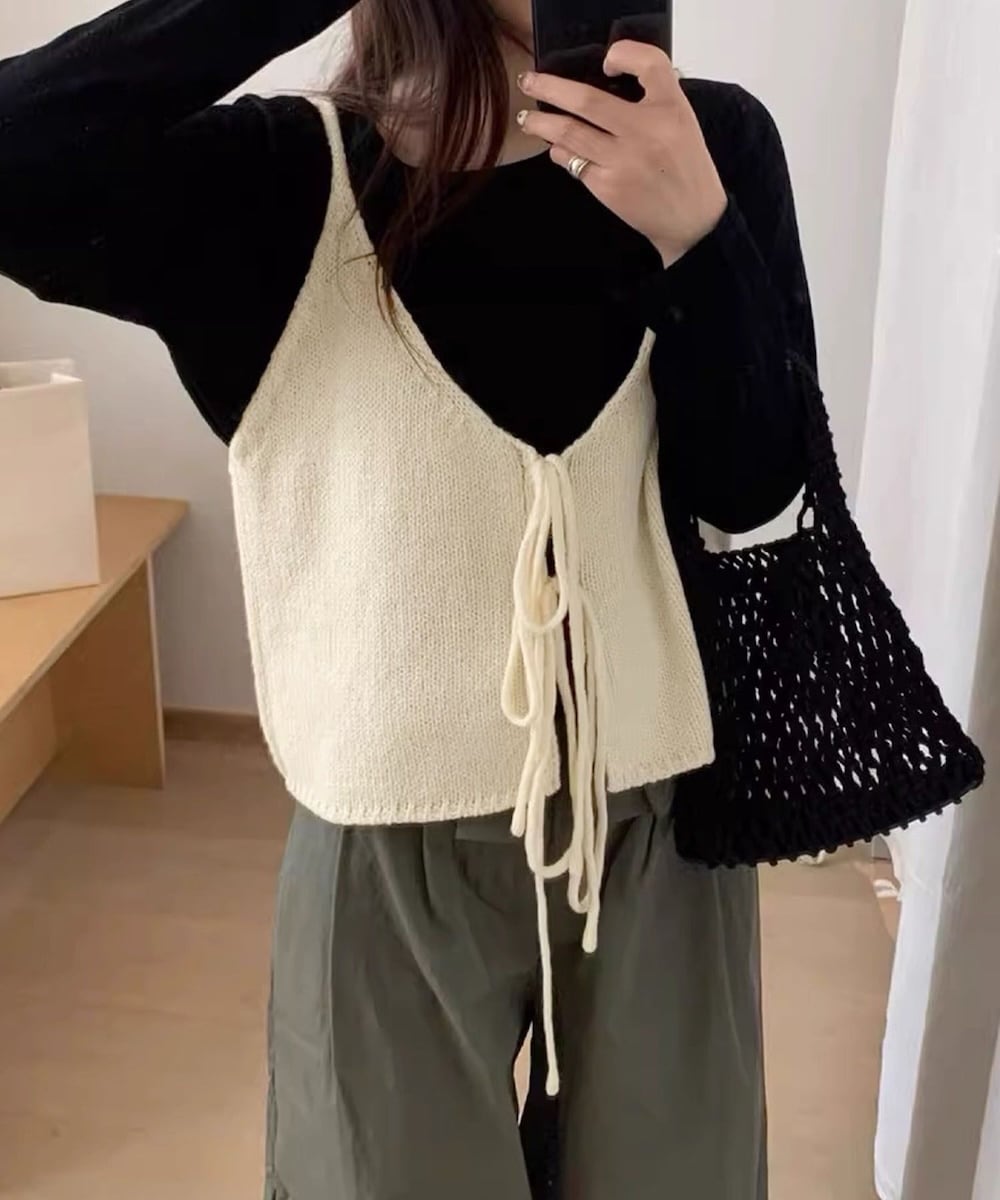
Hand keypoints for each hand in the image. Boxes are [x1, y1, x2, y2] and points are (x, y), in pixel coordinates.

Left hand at [517, 42, 727, 266]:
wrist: (692, 219)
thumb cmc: (684, 167)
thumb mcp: (681, 121)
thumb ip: (654, 98)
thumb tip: (604, 83)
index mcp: (670, 108)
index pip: (648, 62)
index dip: (623, 53)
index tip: (606, 60)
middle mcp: (646, 130)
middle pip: (587, 99)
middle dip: (550, 88)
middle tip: (529, 83)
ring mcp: (623, 160)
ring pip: (570, 132)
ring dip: (542, 123)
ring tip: (527, 119)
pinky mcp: (608, 186)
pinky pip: (574, 162)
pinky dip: (561, 152)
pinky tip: (556, 148)